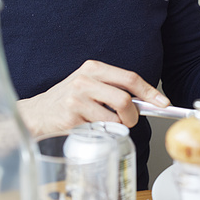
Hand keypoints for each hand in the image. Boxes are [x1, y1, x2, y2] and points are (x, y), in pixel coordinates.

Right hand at [17, 59, 169, 136]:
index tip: (162, 103)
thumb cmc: (68, 101)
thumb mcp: (89, 85)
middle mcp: (85, 79)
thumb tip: (147, 101)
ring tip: (102, 124)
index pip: (129, 78)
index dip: (149, 92)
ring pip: (114, 117)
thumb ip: (113, 88)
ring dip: (115, 126)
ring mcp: (77, 98)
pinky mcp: (72, 117)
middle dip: (133, 115)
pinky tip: (88, 127)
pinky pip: (101, 129)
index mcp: (93, 67)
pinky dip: (101, 133)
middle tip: (130, 121)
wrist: (36, 114)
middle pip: (125, 99)